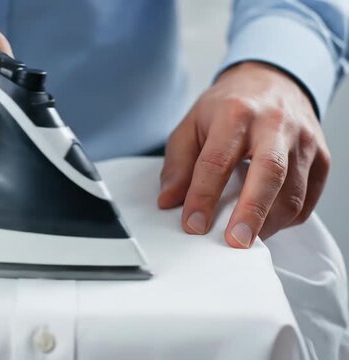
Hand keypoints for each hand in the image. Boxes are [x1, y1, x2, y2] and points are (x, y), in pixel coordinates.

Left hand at [158, 62, 330, 247]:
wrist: (272, 80)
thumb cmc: (229, 106)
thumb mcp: (192, 125)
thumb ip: (178, 164)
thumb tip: (169, 201)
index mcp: (236, 114)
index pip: (217, 161)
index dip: (203, 196)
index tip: (193, 224)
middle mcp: (274, 125)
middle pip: (269, 173)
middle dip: (252, 212)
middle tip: (235, 241)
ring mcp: (303, 141)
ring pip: (293, 192)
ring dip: (269, 223)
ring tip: (246, 239)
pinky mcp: (321, 157)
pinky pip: (308, 199)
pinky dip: (287, 218)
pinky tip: (267, 223)